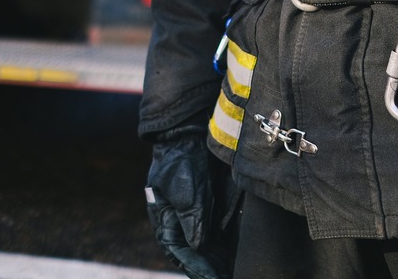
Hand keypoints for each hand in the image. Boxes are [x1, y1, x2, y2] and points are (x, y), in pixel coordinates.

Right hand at [145, 134, 237, 278]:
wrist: (189, 133)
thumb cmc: (182, 159)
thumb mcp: (186, 188)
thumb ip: (191, 217)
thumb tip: (196, 244)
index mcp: (164, 218)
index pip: (179, 252)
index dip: (196, 268)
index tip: (212, 278)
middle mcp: (177, 220)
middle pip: (191, 253)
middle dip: (207, 268)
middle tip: (225, 278)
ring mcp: (190, 213)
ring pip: (202, 246)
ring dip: (214, 260)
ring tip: (231, 273)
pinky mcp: (203, 206)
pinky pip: (211, 232)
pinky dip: (220, 245)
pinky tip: (232, 255)